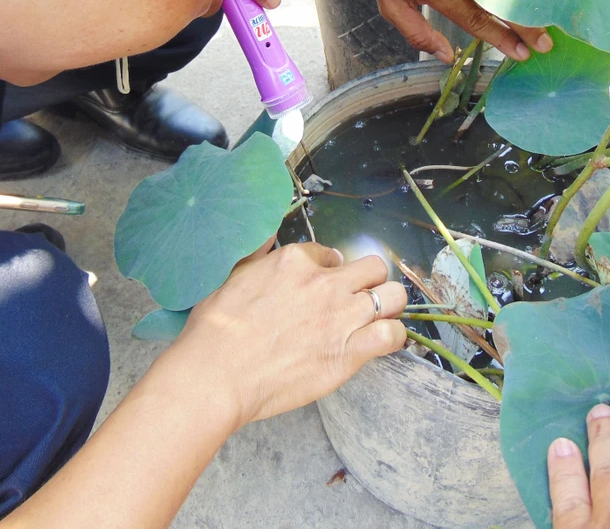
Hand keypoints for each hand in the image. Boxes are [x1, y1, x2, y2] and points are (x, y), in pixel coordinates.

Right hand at [173, 242, 407, 427]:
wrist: (218, 374)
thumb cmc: (217, 329)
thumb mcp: (232, 275)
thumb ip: (256, 253)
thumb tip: (267, 235)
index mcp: (294, 261)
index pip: (331, 253)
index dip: (331, 269)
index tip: (325, 284)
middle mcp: (324, 284)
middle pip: (373, 268)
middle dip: (369, 280)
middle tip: (357, 298)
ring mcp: (341, 317)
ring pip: (393, 296)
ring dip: (388, 305)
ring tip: (376, 317)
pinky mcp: (349, 352)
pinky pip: (392, 335)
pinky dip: (392, 336)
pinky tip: (380, 341)